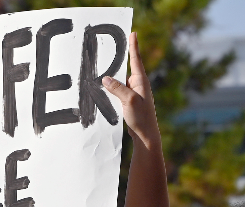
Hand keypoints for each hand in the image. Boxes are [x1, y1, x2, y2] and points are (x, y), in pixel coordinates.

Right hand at [103, 32, 159, 148]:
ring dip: (110, 78)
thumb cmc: (141, 118)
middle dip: (116, 61)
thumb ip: (117, 88)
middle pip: (125, 68)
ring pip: (119, 81)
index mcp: (140, 81)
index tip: (133, 33)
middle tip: (106, 50)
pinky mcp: (128, 101)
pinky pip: (117, 91)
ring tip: (99, 70)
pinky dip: (110, 89)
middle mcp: (137, 84)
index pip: (136, 59)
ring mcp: (133, 93)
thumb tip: (105, 78)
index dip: (133, 45)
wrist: (145, 135)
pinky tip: (101, 90)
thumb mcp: (129, 101)